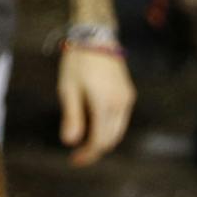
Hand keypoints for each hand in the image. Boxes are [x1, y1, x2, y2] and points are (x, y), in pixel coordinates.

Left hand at [57, 47, 134, 165]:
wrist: (96, 36)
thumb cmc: (78, 61)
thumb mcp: (68, 89)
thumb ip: (72, 117)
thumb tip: (70, 142)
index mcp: (105, 104)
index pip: (100, 141)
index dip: (88, 154)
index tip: (74, 160)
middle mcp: (121, 104)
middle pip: (111, 139)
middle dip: (95, 150)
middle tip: (77, 155)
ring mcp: (127, 98)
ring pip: (118, 131)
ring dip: (102, 140)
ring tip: (84, 142)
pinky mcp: (128, 93)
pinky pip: (120, 119)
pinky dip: (108, 127)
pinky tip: (93, 125)